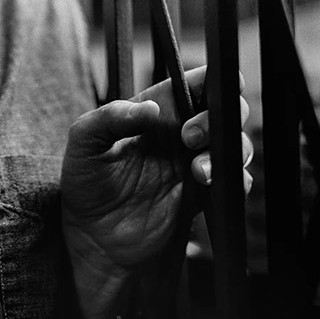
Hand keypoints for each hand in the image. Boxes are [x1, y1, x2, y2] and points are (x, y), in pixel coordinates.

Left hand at [61, 66, 252, 275]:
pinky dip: (235, 181)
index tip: (208, 88)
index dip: (209, 78)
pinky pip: (235, 182)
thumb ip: (110, 117)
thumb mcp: (84, 143)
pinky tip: (208, 186)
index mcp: (154, 111)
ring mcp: (193, 163)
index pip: (192, 83)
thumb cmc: (85, 184)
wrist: (94, 240)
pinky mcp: (203, 195)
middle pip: (225, 108)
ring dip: (227, 151)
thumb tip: (150, 108)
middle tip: (189, 137)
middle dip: (220, 114)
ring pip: (235, 143)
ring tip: (198, 171)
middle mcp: (179, 133)